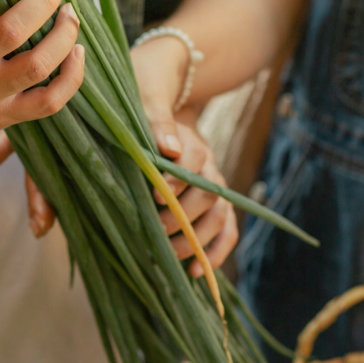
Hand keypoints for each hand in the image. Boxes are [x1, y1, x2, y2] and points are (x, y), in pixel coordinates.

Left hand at [132, 38, 238, 274]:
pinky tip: (197, 272)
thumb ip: (153, 120)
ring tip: (168, 255)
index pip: (193, 159)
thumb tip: (166, 147)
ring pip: (219, 216)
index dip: (177, 179)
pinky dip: (216, 252)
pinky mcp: (210, 202)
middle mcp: (206, 164)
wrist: (159, 90)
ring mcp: (211, 185)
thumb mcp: (140, 98)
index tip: (153, 195)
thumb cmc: (138, 97)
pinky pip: (226, 230)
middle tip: (153, 228)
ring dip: (196, 239)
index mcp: (188, 138)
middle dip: (182, 216)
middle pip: (208, 194)